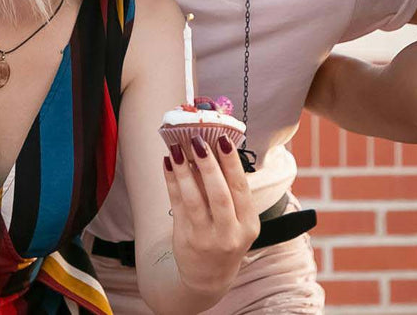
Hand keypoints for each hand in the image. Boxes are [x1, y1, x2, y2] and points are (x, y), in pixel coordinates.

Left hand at [163, 134, 257, 293]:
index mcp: (249, 224)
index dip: (231, 163)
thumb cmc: (226, 238)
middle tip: (198, 140)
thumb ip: (230, 192)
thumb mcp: (238, 221)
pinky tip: (167, 163)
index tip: (223, 139)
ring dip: (184, 171)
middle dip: (208, 165)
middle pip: (220, 195)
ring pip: (194, 200)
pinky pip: (176, 205)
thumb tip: (212, 149)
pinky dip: (172, 182)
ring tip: (176, 148)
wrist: (209, 277)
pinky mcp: (185, 238)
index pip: (241, 189)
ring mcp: (206, 238)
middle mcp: (230, 233)